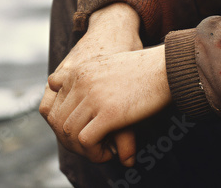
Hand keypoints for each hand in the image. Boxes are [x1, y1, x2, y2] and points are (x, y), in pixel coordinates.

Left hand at [40, 3, 144, 163]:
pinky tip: (111, 152)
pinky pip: (86, 141)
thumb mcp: (105, 66)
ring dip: (84, 149)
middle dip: (72, 140)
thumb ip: (85, 78)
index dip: (66, 125)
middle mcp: (81, 82)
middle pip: (59, 121)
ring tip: (103, 151)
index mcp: (78, 71)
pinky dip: (95, 153)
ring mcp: (93, 97)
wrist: (168, 67)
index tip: (85, 132)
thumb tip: (59, 88)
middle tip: (93, 146)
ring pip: (69, 133)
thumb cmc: (143, 69)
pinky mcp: (108, 113)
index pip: (53, 106)